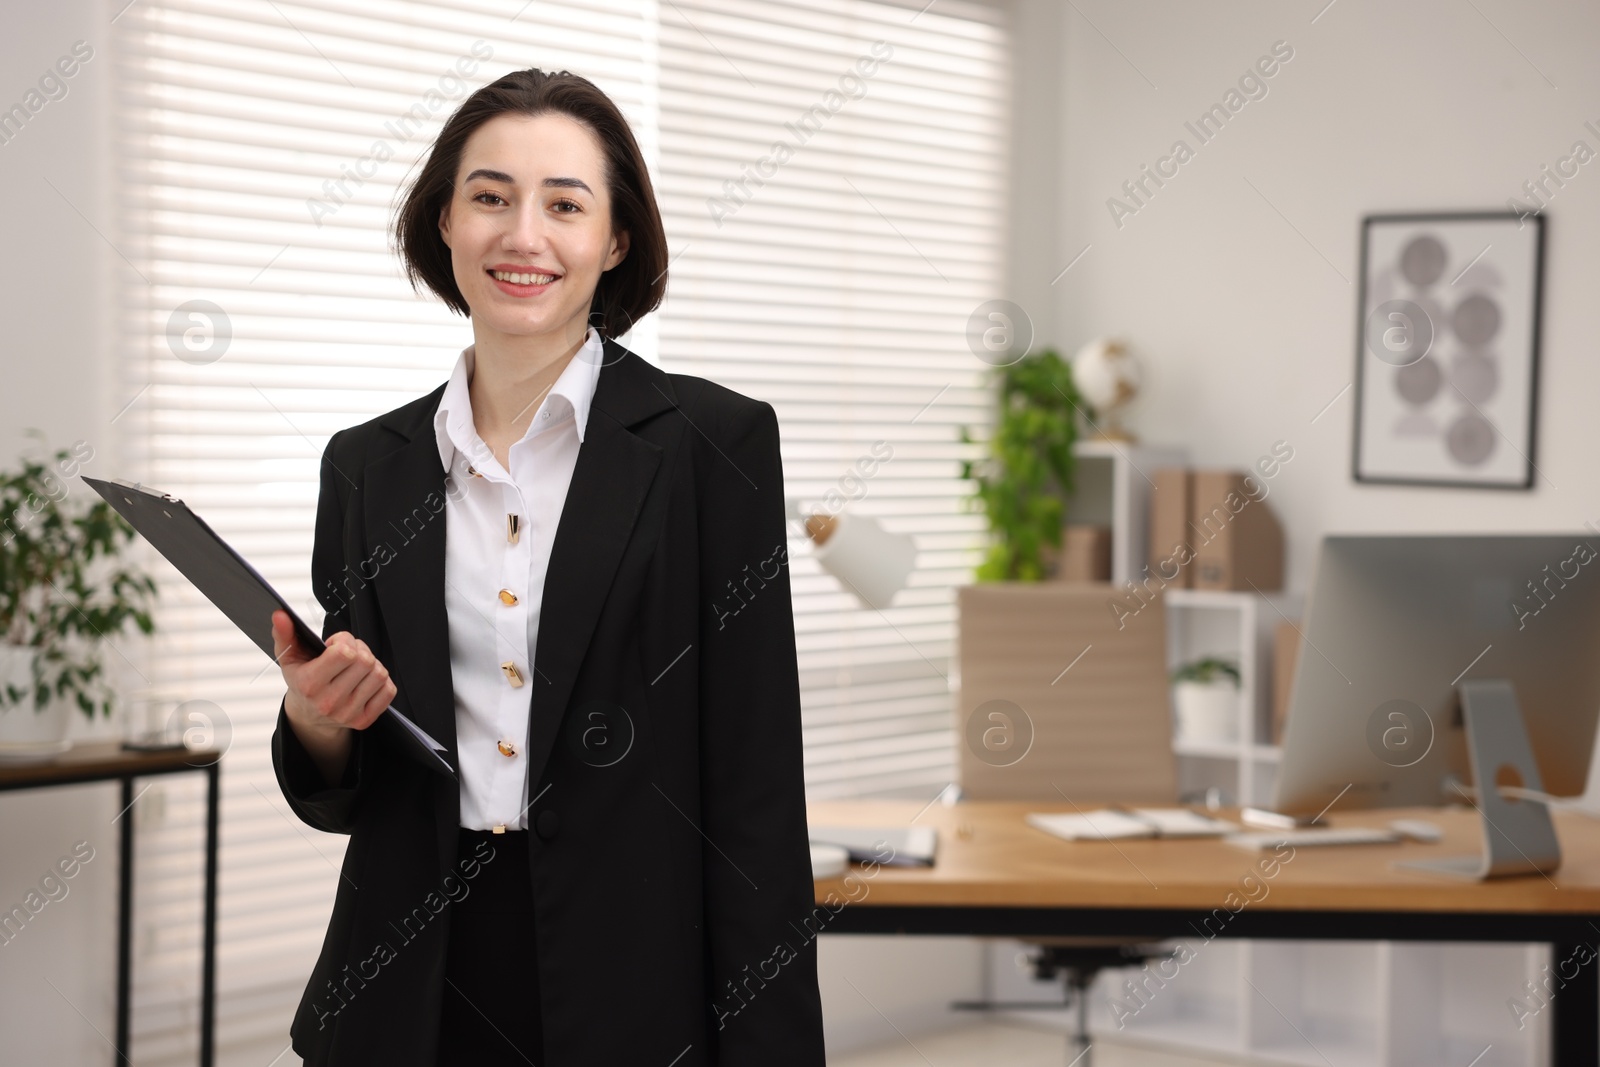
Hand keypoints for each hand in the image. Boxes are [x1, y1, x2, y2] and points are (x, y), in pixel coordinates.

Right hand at [272, 610, 394, 737]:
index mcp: (310, 684)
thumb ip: (284, 634)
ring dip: (372, 664)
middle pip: (365, 661)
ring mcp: (348, 713)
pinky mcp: (364, 720)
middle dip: (359, 650)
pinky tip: (365, 680)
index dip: (344, 640)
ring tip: (356, 667)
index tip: (336, 644)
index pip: (344, 652)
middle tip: (348, 654)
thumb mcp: (288, 658)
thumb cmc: (301, 682)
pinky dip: (382, 681)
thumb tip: (280, 615)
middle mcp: (329, 701)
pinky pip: (388, 691)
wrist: (309, 717)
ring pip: (379, 674)